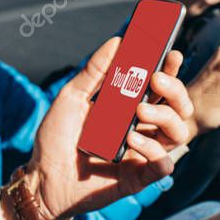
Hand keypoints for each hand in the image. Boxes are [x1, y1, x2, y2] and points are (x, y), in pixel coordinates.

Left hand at [24, 38, 193, 219]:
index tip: (171, 53)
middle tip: (156, 79)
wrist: (41, 178)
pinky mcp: (139, 177)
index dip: (171, 70)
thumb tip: (117, 41)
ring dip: (165, 116)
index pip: (160, 88)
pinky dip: (154, 151)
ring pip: (177, 133)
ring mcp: (142, 153)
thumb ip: (95, 71)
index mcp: (129, 108)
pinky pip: (164, 164)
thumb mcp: (71, 97)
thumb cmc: (56, 138)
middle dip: (175, 90)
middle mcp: (141, 128)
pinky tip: (133, 140)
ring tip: (140, 109)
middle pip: (178, 108)